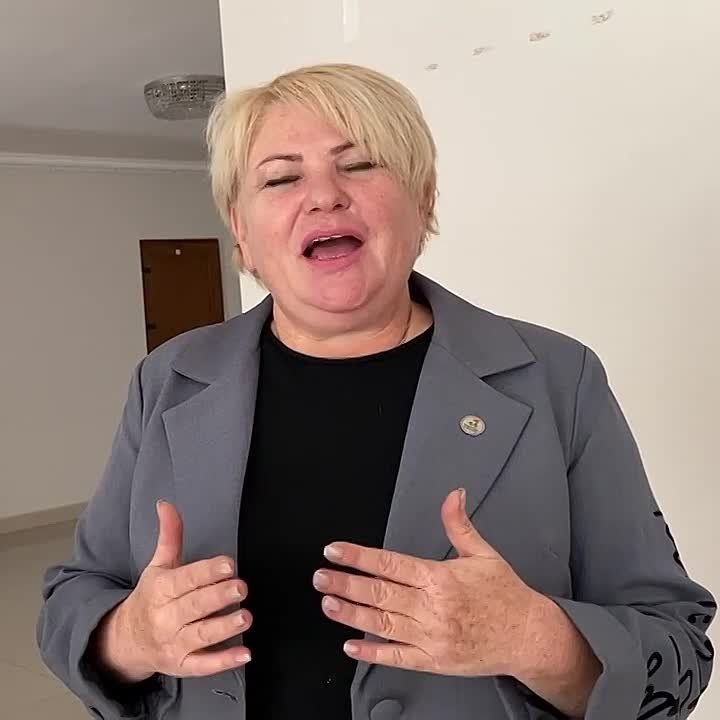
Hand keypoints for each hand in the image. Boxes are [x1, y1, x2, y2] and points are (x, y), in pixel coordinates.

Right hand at [93, 501, 251, 681]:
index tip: (228, 564)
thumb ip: (169, 536)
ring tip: (246, 617)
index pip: (186, 579)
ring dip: (224, 628)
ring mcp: (174, 643)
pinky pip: (203, 665)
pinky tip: (244, 654)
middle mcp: (166, 617)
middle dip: (218, 596)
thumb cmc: (150, 597)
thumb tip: (166, 504)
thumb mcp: (158, 565)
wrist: (125, 641)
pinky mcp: (182, 664)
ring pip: (200, 635)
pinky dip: (223, 662)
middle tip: (241, 587)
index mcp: (161, 589)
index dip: (207, 571)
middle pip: (194, 606)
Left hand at [313, 488, 539, 676]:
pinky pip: (398, 657)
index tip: (336, 550)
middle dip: (346, 583)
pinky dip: (373, 653)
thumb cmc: (506, 595)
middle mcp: (433, 607)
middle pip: (379, 593)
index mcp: (440, 578)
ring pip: (383, 623)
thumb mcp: (483, 553)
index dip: (359, 556)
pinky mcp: (434, 660)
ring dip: (352, 614)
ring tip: (328, 603)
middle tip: (321, 575)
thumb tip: (452, 496)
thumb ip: (459, 524)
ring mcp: (431, 636)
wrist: (528, 636)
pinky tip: (352, 646)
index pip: (390, 563)